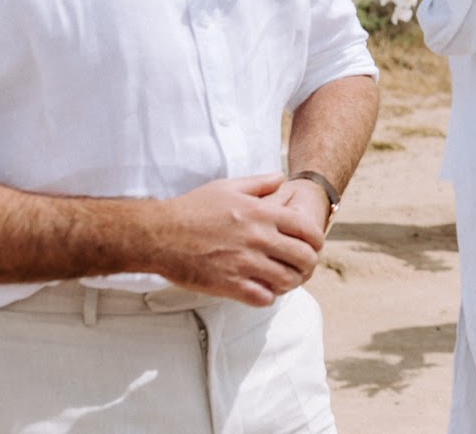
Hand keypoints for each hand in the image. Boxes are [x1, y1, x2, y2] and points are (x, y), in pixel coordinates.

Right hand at [149, 174, 324, 306]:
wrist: (159, 234)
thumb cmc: (192, 209)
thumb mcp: (229, 187)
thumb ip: (260, 183)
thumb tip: (282, 178)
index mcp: (262, 213)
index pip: (307, 230)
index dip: (317, 240)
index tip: (314, 246)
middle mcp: (258, 238)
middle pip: (303, 257)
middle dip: (309, 264)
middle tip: (304, 267)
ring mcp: (244, 263)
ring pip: (287, 280)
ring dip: (291, 282)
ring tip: (286, 281)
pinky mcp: (228, 284)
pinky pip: (263, 297)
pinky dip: (268, 296)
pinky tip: (263, 291)